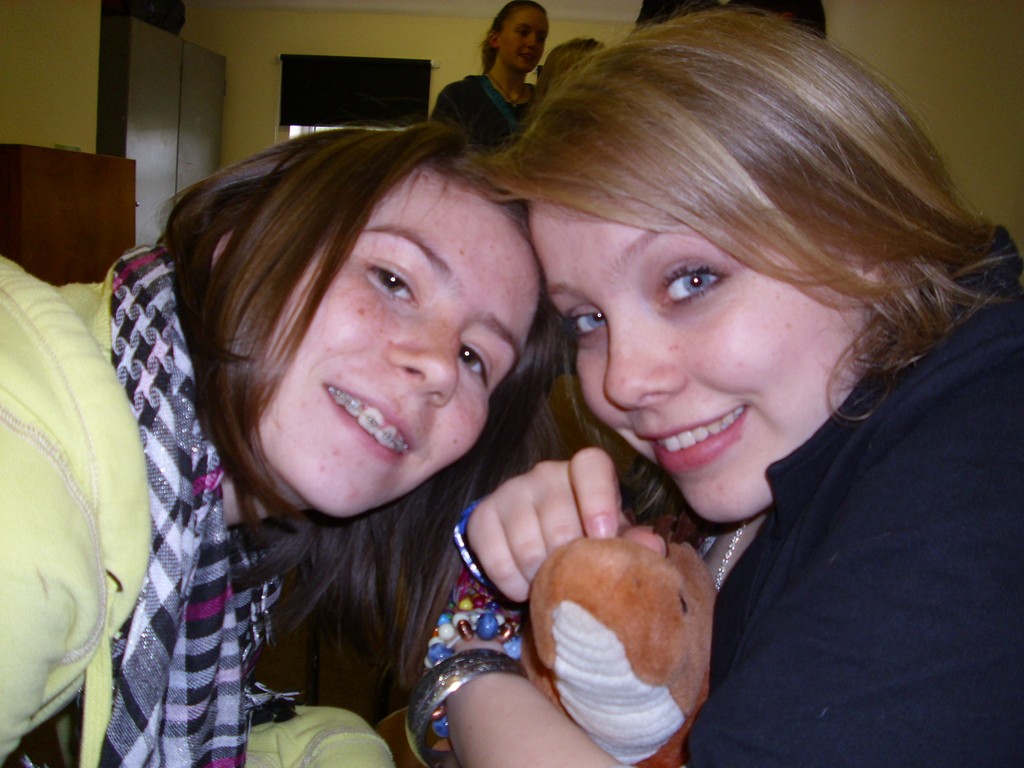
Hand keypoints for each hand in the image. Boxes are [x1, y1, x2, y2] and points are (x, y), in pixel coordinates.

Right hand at [466, 448, 625, 600]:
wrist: (540, 540)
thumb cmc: (588, 536)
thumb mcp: (616, 537)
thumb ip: (636, 541)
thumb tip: (652, 547)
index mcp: (586, 469)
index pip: (590, 465)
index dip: (597, 500)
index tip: (602, 536)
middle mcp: (546, 472)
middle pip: (557, 515)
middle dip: (569, 558)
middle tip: (577, 580)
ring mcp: (511, 490)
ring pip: (526, 542)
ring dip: (540, 577)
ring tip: (551, 587)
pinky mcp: (482, 515)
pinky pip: (494, 556)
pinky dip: (511, 581)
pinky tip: (524, 587)